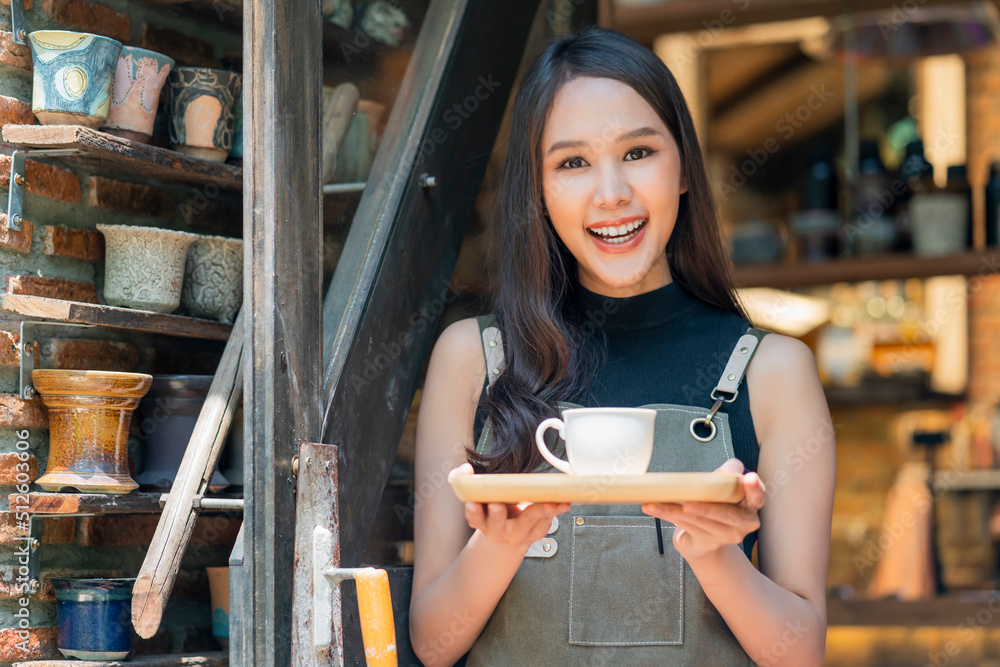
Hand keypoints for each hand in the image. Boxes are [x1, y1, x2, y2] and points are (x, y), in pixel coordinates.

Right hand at [448, 463, 570, 552]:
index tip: (473, 503)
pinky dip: (555, 511)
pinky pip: (545, 523)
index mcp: (481, 521)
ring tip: (548, 503)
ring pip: (527, 523)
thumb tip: (464, 470)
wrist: (507, 535)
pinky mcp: (535, 532)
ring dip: (538, 512)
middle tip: (498, 505)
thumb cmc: (493, 510)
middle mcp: (497, 531)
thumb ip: (462, 479)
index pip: (474, 518)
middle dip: (497, 515)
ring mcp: (517, 534)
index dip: (473, 511)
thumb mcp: (475, 495)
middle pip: (497, 525)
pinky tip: (562, 503)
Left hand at [640, 458, 765, 561]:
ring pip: (699, 520)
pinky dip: (666, 514)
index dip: (754, 488)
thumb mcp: (722, 484)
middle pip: (726, 514)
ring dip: (675, 509)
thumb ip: (728, 473)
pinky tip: (653, 507)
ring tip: (655, 502)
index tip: (749, 479)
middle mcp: (743, 523)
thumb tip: (727, 473)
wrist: (702, 535)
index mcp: (751, 504)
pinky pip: (685, 525)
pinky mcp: (707, 542)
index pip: (757, 495)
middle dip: (706, 508)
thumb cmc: (715, 502)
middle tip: (689, 503)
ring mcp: (727, 536)